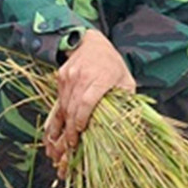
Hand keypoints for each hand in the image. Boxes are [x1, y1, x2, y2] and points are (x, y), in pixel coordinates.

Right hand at [44, 29, 134, 170]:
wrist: (92, 41)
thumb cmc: (113, 64)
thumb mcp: (126, 79)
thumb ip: (127, 99)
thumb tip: (130, 122)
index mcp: (101, 77)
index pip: (87, 101)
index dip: (82, 118)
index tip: (80, 132)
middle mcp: (82, 76)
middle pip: (73, 106)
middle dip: (70, 128)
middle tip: (70, 145)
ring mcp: (69, 75)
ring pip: (63, 105)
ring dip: (62, 125)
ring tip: (62, 142)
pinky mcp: (61, 77)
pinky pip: (58, 100)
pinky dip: (58, 116)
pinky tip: (57, 130)